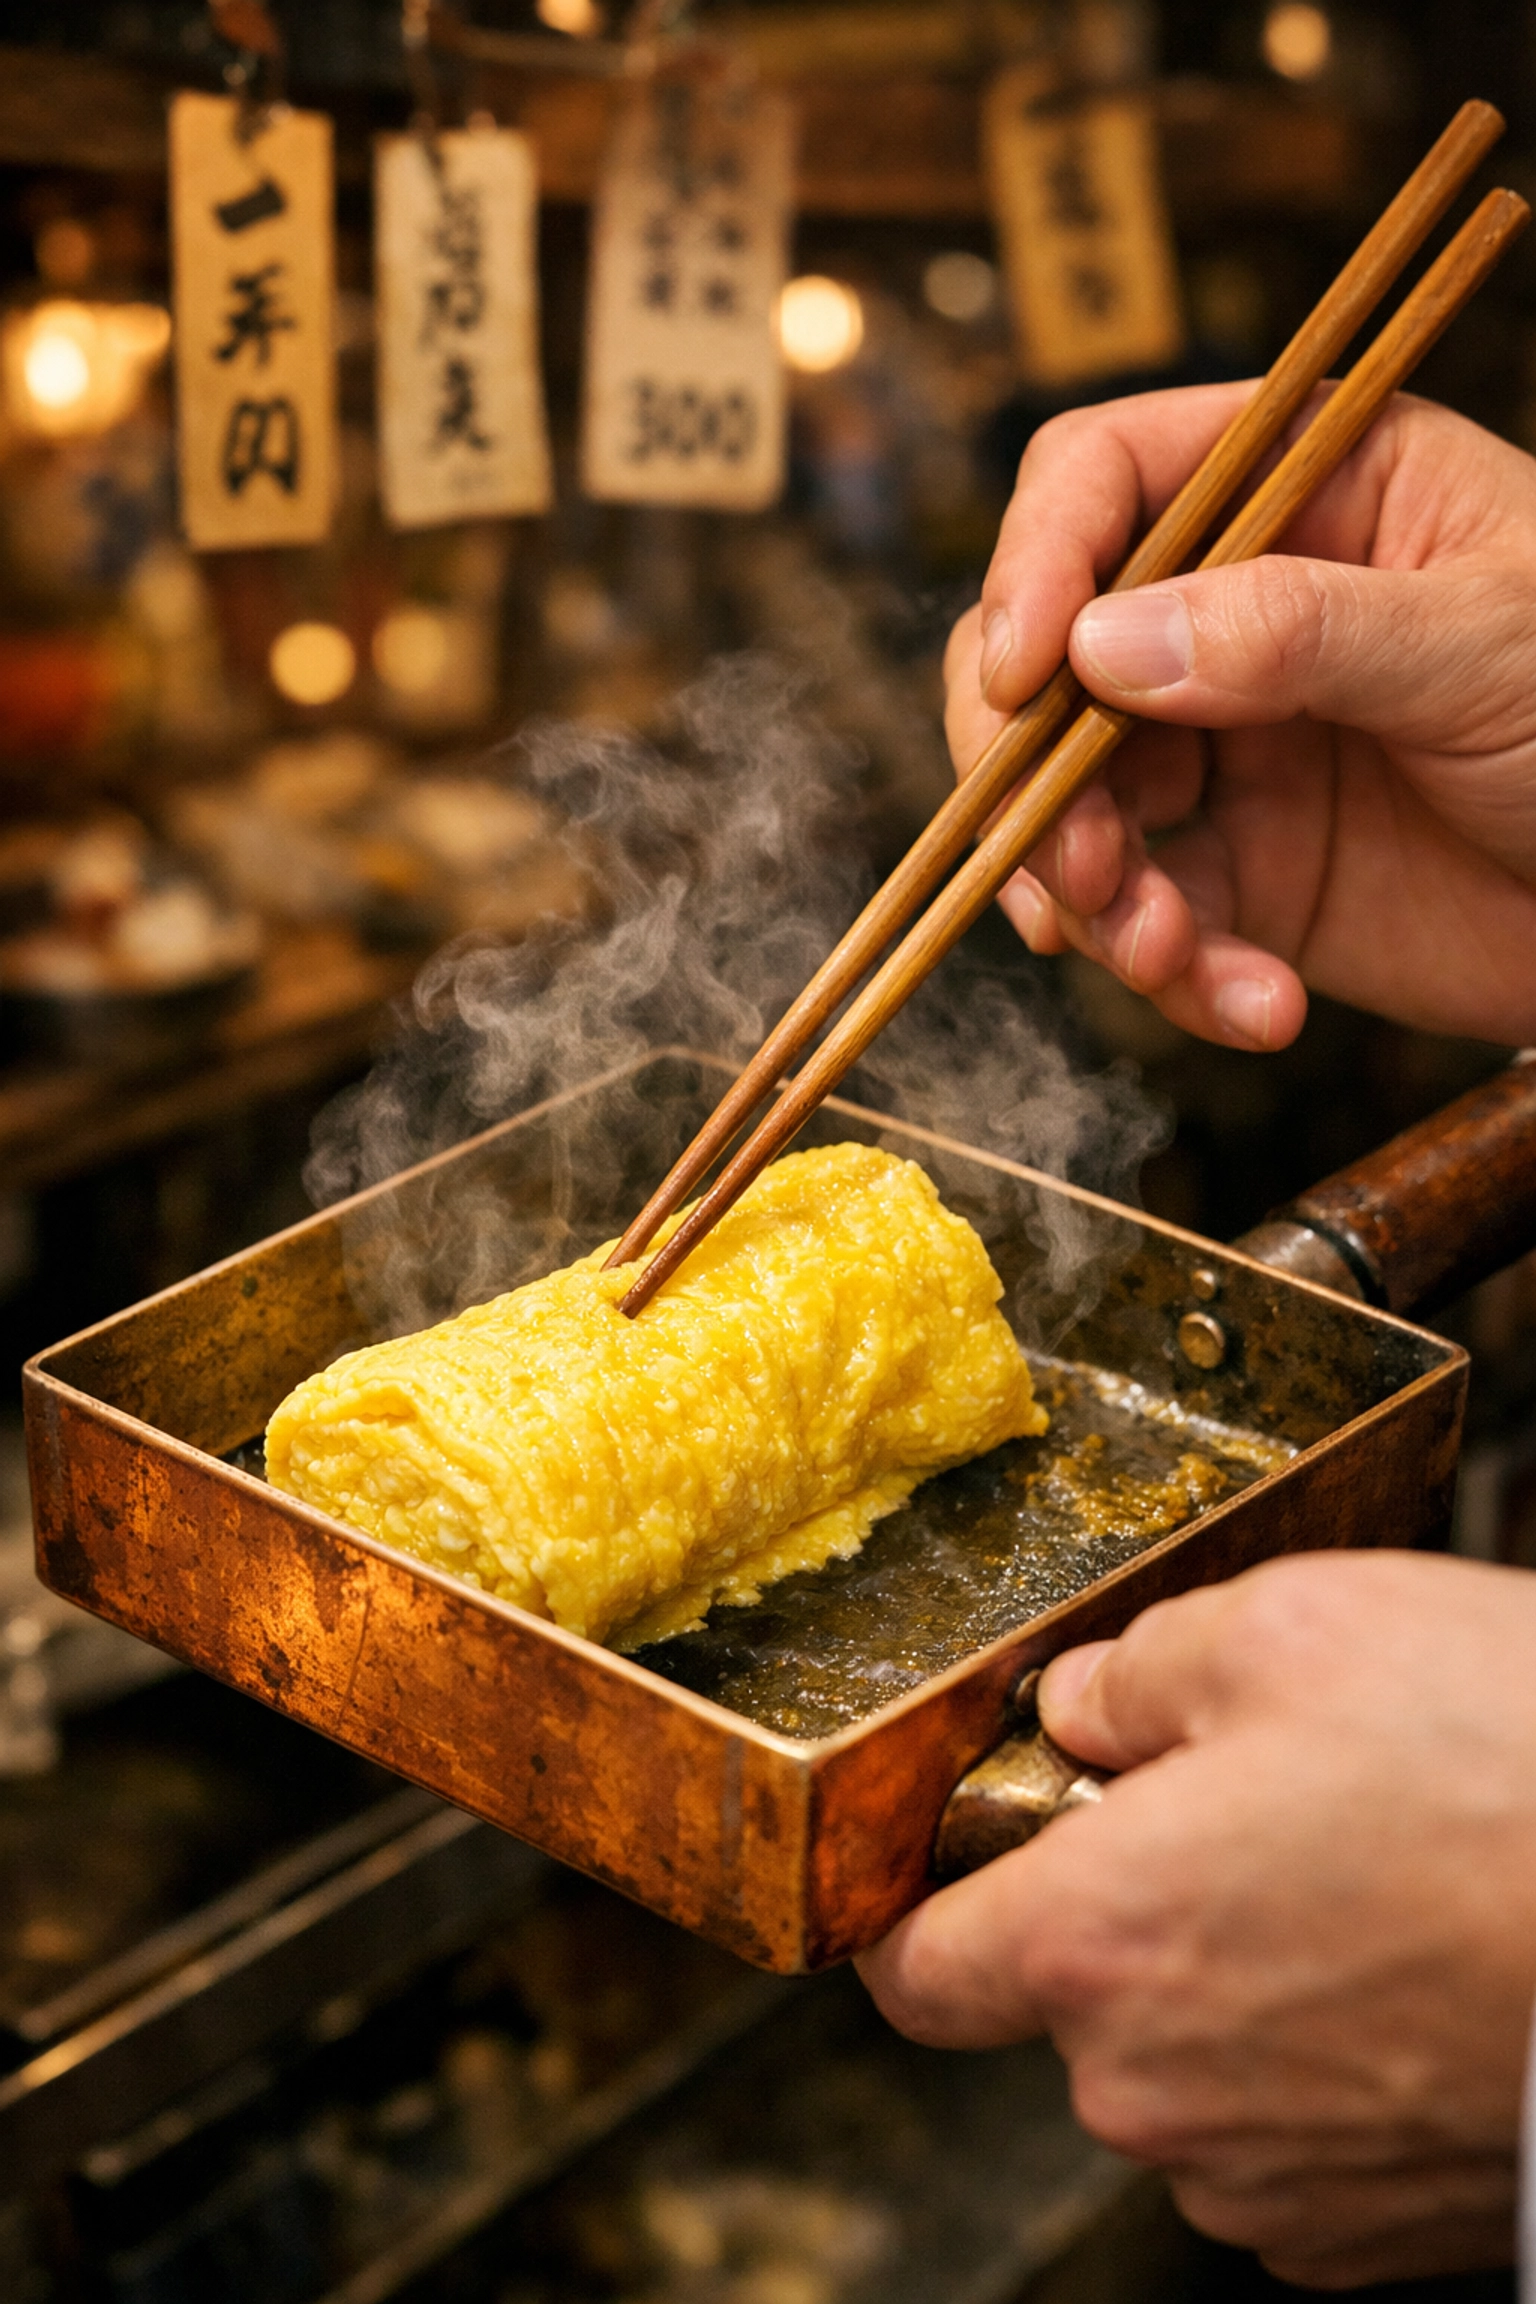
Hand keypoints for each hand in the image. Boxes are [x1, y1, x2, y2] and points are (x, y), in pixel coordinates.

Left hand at [857, 1551, 1535, 2287]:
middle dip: (1131, 1905)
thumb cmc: (1505, 1773)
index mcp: (1096, 1941)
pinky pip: (1286, 2130)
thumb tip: (1078, 1709)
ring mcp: (1266, 2181)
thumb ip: (1133, 1672)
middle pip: (1074, 1998)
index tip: (967, 1852)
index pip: (916, 1966)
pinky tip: (1413, 1966)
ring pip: (1187, 2064)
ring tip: (1365, 1881)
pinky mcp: (1371, 2233)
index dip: (926, 1898)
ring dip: (1236, 1981)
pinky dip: (1320, 2057)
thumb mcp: (1288, 1627)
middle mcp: (1152, 2091)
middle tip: (1254, 1811)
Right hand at [947, 384, 1535, 1048]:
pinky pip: (1148, 920)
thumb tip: (1103, 645)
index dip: (1037, 566)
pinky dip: (1174, 975)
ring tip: (1170, 955)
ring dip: (1094, 895)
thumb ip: (1295, 632)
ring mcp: (1227, 748)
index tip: (1021, 675)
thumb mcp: (1482, 644)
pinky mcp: (1241, 875)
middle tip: (1075, 862)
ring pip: (1068, 804)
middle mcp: (1236, 612)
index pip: (1106, 482)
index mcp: (1303, 494)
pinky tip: (1258, 1005)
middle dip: (1033, 770)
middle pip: (1043, 657)